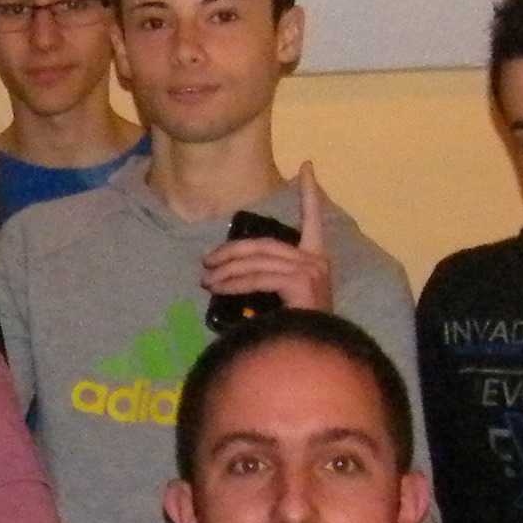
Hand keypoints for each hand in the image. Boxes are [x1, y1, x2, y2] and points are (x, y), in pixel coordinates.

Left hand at [201, 162, 335, 316]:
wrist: (309, 356)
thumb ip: (264, 278)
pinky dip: (232, 283)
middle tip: (206, 262)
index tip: (307, 166)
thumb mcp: (280, 297)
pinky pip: (257, 278)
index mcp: (316, 260)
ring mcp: (310, 271)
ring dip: (225, 271)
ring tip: (205, 280)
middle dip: (231, 251)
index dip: (310, 192)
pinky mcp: (301, 282)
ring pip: (256, 262)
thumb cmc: (293, 330)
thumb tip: (226, 274)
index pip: (314, 219)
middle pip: (264, 245)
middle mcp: (317, 262)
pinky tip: (216, 289)